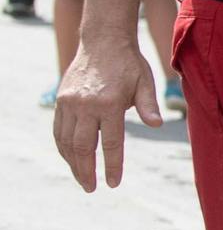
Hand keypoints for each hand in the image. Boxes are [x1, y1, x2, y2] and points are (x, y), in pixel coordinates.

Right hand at [53, 38, 161, 191]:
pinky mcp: (62, 100)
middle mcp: (85, 104)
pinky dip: (63, 147)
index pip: (111, 143)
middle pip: (82, 147)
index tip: (113, 183)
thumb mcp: (145, 81)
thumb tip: (157, 125)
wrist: (103, 41)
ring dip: (72, 162)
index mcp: (110, 103)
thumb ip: (149, 104)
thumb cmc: (130, 64)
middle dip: (85, 171)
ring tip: (81, 178)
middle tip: (91, 188)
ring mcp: (70, 102)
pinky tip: (70, 158)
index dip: (112, 165)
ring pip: (66, 140)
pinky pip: (58, 129)